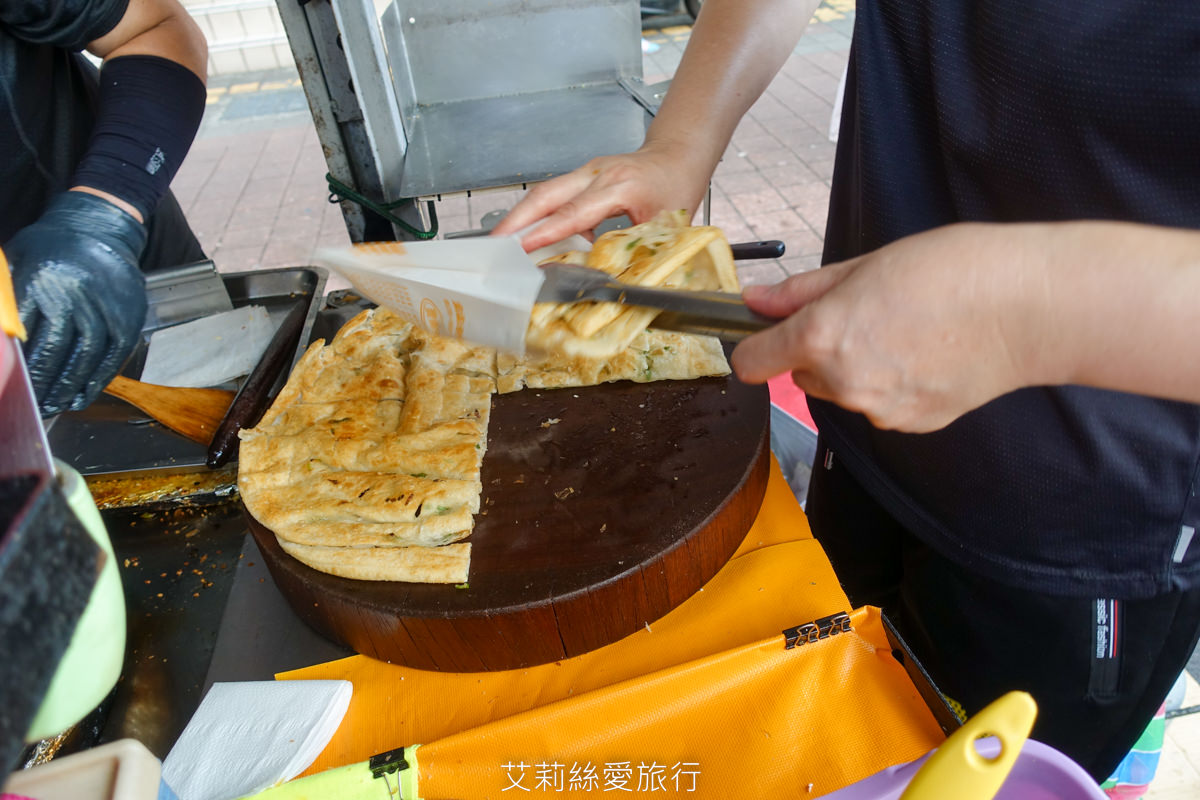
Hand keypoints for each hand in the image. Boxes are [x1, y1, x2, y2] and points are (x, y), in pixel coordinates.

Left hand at [6, 191, 148, 414]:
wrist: (99, 228)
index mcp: (43, 281)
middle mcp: (78, 296)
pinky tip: (83, 396)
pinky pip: (114, 356)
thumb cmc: (50, 247)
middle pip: (58, 351)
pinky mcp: (129, 316)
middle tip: (34, 406)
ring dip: (70, 387)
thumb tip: (1, 339)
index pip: (29, 335)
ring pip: (87, 357)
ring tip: (57, 405)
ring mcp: (107, 307)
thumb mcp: (16, 262)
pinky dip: (98, 380)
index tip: (15, 388)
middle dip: (44, 384)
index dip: (23, 367)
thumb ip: (7, 299)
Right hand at [490, 143, 710, 251]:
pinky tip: (529, 238)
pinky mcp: (582, 175)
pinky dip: (537, 215)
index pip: (575, 211)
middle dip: (516, 220)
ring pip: (544, 193)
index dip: (547, 232)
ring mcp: (587, 171)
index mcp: (620, 185)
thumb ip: (639, 248)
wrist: (678, 154)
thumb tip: (614, 281)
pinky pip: (554, 195)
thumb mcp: (668, 224)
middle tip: (493, 245)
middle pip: (546, 194)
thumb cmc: (677, 187)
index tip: (522, 249)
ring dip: (520, 217)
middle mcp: (597, 173)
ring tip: (500, 244)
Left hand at [730, 223, 1053, 432]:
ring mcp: (878, 410)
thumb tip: (755, 301)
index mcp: (823, 338)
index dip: (755, 346)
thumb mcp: (866, 264)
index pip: (752, 362)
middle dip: (817, 350)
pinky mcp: (912, 425)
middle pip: (800, 375)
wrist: (1032, 308)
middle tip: (865, 313)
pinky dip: (890, 384)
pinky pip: (879, 405)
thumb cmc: (954, 270)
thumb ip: (803, 291)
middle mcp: (843, 383)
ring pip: (841, 391)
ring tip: (904, 331)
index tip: (767, 334)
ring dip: (854, 369)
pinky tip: (927, 354)